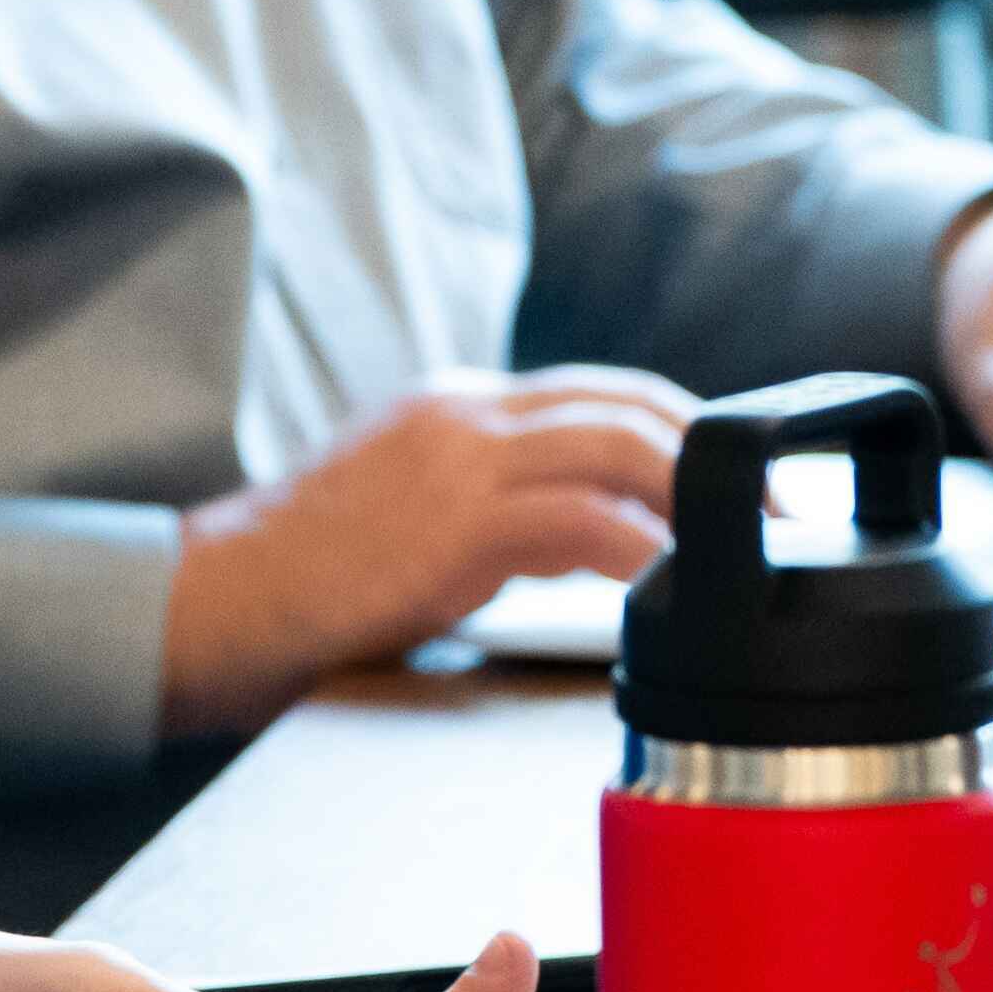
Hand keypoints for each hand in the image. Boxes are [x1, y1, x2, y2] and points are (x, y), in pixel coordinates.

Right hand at [161, 366, 695, 735]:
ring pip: (616, 445)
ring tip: (740, 549)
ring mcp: (457, 462)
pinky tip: (666, 589)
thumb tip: (596, 535)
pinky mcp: (452, 525)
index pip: (600, 391)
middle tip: (770, 515)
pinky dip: (639, 551)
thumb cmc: (311, 578)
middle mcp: (463, 414)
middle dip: (712, 456)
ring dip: (696, 497)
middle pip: (626, 405)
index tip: (734, 480)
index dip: (682, 429)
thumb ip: (499, 507)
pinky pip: (579, 522)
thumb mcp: (414, 513)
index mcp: (457, 407)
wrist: (222, 600)